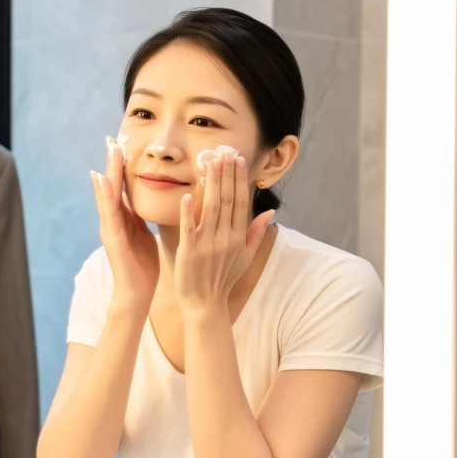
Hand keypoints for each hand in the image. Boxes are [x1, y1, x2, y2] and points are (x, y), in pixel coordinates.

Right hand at [92, 135, 159, 309]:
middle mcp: (114, 219)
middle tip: (112, 137)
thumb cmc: (143, 264)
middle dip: (112, 162)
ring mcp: (110, 229)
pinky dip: (104, 196)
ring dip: (108, 172)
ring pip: (108, 195)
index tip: (123, 141)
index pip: (123, 185)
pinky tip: (103, 181)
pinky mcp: (112, 240)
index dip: (122, 164)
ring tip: (109, 152)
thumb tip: (151, 195)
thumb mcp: (144, 232)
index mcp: (125, 217)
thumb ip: (143, 214)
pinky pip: (109, 214)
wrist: (137, 293)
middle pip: (113, 185)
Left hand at [174, 153, 273, 313]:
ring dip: (212, 185)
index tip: (238, 160)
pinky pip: (189, 229)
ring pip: (211, 210)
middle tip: (225, 152)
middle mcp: (225, 239)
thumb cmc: (223, 280)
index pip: (240, 203)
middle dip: (227, 175)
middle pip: (227, 201)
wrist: (205, 305)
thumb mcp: (244, 257)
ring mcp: (208, 245)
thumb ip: (255, 233)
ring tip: (211, 163)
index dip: (239, 180)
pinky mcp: (189, 253)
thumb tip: (269, 212)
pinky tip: (187, 196)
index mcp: (238, 237)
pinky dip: (188, 213)